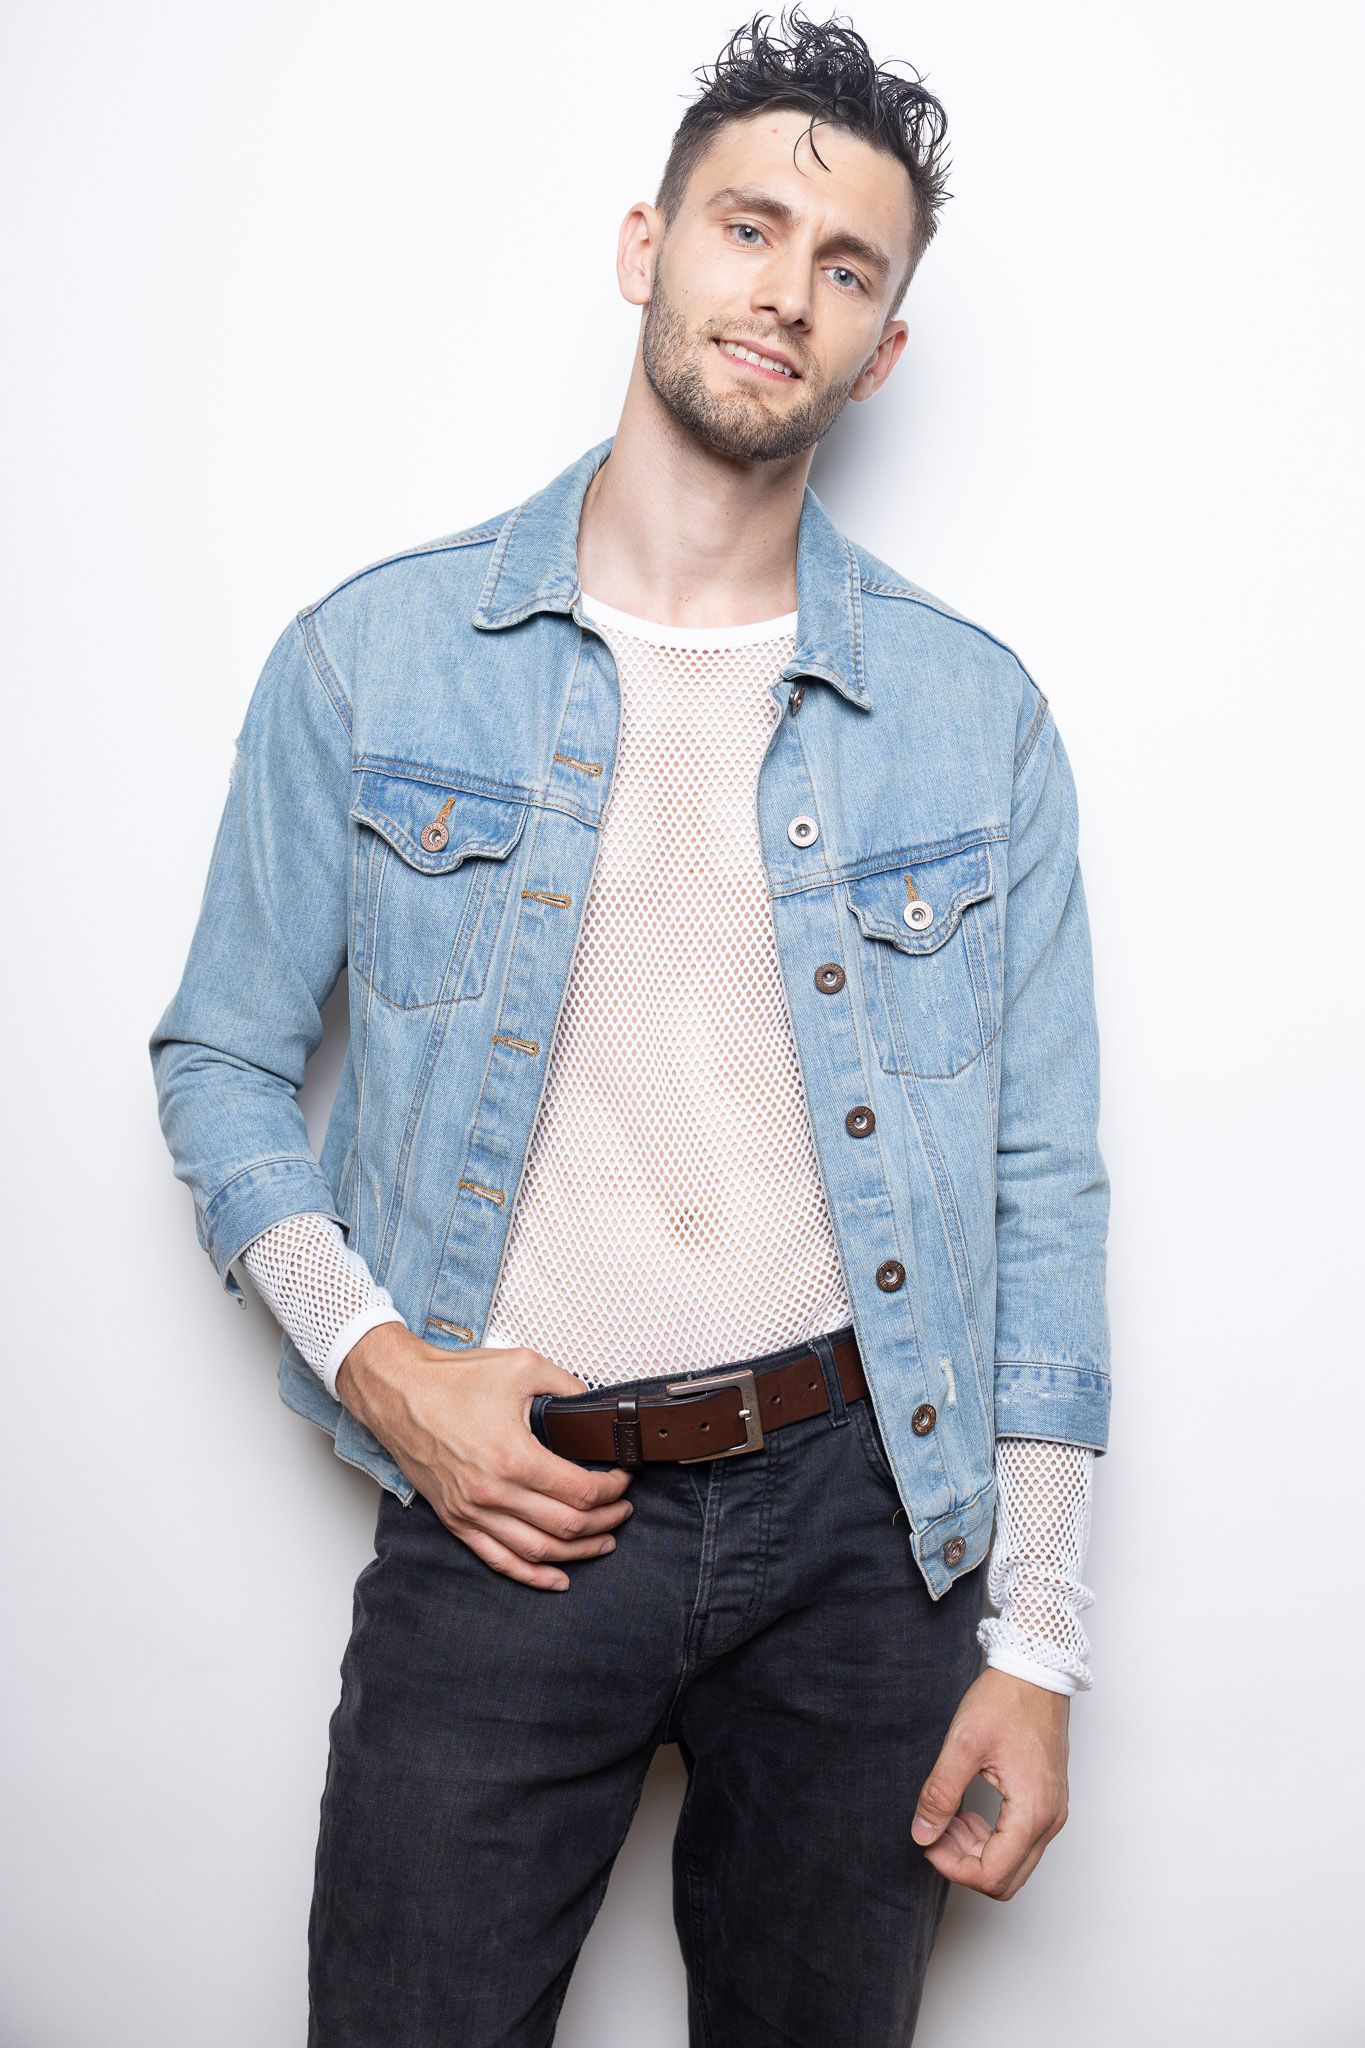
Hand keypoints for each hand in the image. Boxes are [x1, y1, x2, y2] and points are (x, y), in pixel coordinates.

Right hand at [335, 1324, 634, 1591]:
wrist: (399, 1393)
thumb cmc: (452, 1380)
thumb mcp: (522, 1365)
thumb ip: (567, 1386)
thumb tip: (593, 1407)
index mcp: (515, 1457)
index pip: (582, 1492)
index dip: (613, 1490)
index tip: (623, 1478)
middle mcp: (494, 1493)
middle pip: (567, 1526)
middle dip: (606, 1521)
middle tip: (623, 1508)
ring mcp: (473, 1512)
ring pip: (539, 1552)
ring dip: (579, 1551)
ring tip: (604, 1540)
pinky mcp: (457, 1521)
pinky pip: (500, 1561)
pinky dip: (533, 1576)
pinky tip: (558, 1578)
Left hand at [910, 1666, 1069, 1898]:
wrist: (1036, 1670)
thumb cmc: (1005, 1700)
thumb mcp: (963, 1744)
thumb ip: (940, 1792)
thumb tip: (923, 1833)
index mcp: (1033, 1811)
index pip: (993, 1874)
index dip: (953, 1867)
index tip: (929, 1841)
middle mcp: (1050, 1819)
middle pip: (1007, 1878)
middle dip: (964, 1863)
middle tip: (936, 1830)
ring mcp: (1053, 1812)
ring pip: (1014, 1863)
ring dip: (976, 1851)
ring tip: (949, 1817)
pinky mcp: (1049, 1801)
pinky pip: (1021, 1842)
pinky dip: (991, 1837)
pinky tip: (968, 1812)